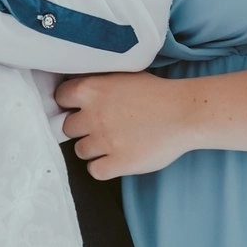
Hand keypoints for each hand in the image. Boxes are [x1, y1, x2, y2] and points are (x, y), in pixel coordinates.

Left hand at [56, 71, 199, 179]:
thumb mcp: (123, 76)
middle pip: (67, 127)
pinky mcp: (118, 162)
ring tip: (110, 143)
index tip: (78, 107)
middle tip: (98, 127)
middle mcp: (93, 115)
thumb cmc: (157, 93)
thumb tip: (78, 93)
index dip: (69, 103)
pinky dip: (102, 167)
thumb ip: (98, 84)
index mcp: (92, 89)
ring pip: (79, 150)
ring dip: (92, 148)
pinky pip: (94, 171)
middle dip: (80, 128)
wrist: (185, 113)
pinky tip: (114, 159)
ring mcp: (105, 141)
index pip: (61, 97)